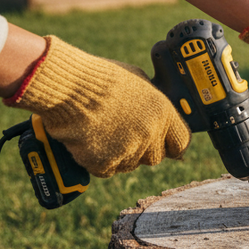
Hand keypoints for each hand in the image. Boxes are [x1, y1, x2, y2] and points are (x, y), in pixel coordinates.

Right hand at [5, 36, 190, 176]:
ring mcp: (128, 150)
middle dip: (142, 149)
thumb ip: (153, 102)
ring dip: (119, 154)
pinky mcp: (105, 163)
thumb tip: (159, 112)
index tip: (165, 145)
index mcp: (163, 112)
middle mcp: (150, 133)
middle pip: (155, 157)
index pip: (181, 141)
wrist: (67, 87)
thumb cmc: (99, 78)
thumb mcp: (137, 80)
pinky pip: (106, 169)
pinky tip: (89, 141)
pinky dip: (97, 160)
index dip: (172, 144)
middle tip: (123, 135)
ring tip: (102, 132)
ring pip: (130, 164)